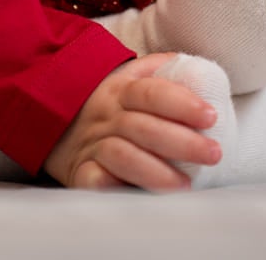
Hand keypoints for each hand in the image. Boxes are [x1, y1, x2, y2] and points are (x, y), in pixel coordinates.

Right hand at [42, 52, 221, 191]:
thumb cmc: (110, 100)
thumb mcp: (131, 75)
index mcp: (121, 89)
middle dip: (182, 142)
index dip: (183, 104)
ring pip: (121, 156)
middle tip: (213, 154)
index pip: (152, 93)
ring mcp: (90, 145)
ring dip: (156, 172)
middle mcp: (106, 116)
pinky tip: (137, 194)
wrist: (52, 116)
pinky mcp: (78, 171)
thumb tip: (203, 72)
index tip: (211, 117)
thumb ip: (164, 70)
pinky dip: (113, 187)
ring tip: (186, 185)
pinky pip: (92, 181)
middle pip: (143, 127)